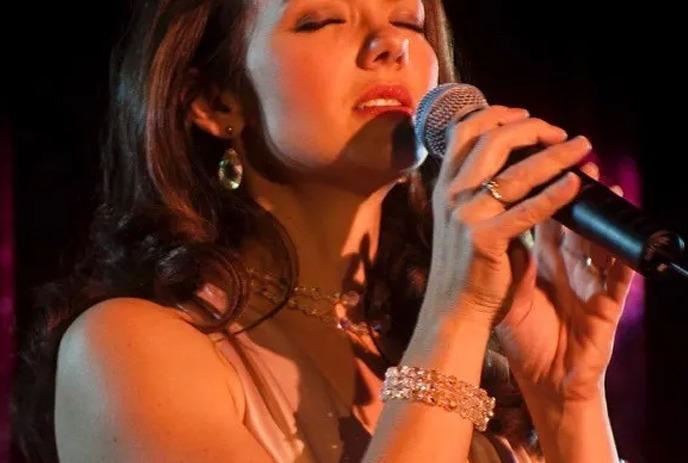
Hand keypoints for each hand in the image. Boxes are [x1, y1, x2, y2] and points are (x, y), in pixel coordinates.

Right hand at [418, 105, 590, 331]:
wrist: (452, 310)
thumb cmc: (465, 266)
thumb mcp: (465, 219)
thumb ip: (484, 191)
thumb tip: (521, 166)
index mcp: (445, 186)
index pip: (464, 130)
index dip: (496, 114)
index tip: (526, 116)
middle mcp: (450, 194)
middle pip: (491, 140)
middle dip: (531, 128)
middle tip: (560, 132)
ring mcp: (465, 216)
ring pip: (514, 171)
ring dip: (554, 154)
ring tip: (582, 147)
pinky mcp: (484, 239)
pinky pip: (527, 210)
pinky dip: (554, 193)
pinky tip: (576, 183)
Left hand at [494, 162, 635, 402]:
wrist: (546, 381)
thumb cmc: (527, 337)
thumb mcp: (512, 292)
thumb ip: (509, 258)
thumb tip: (492, 221)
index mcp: (545, 260)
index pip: (542, 214)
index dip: (539, 186)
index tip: (528, 160)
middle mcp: (569, 264)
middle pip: (573, 217)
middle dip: (571, 185)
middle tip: (567, 153)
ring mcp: (590, 281)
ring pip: (599, 236)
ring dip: (600, 208)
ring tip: (599, 179)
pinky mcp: (607, 305)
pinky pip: (618, 275)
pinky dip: (621, 253)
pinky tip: (623, 234)